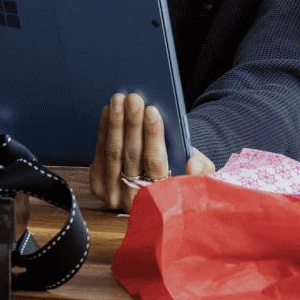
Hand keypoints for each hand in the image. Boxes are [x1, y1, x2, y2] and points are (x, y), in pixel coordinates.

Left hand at [88, 92, 213, 211]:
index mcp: (161, 197)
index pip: (155, 162)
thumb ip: (201, 169)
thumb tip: (192, 165)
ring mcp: (113, 194)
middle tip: (133, 99)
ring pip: (113, 152)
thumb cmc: (179, 171)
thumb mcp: (199, 171)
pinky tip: (109, 112)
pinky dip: (104, 130)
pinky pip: (99, 154)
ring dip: (115, 123)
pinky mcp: (98, 186)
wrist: (156, 186)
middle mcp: (134, 200)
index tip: (152, 111)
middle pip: (132, 155)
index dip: (153, 135)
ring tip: (119, 100)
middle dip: (132, 123)